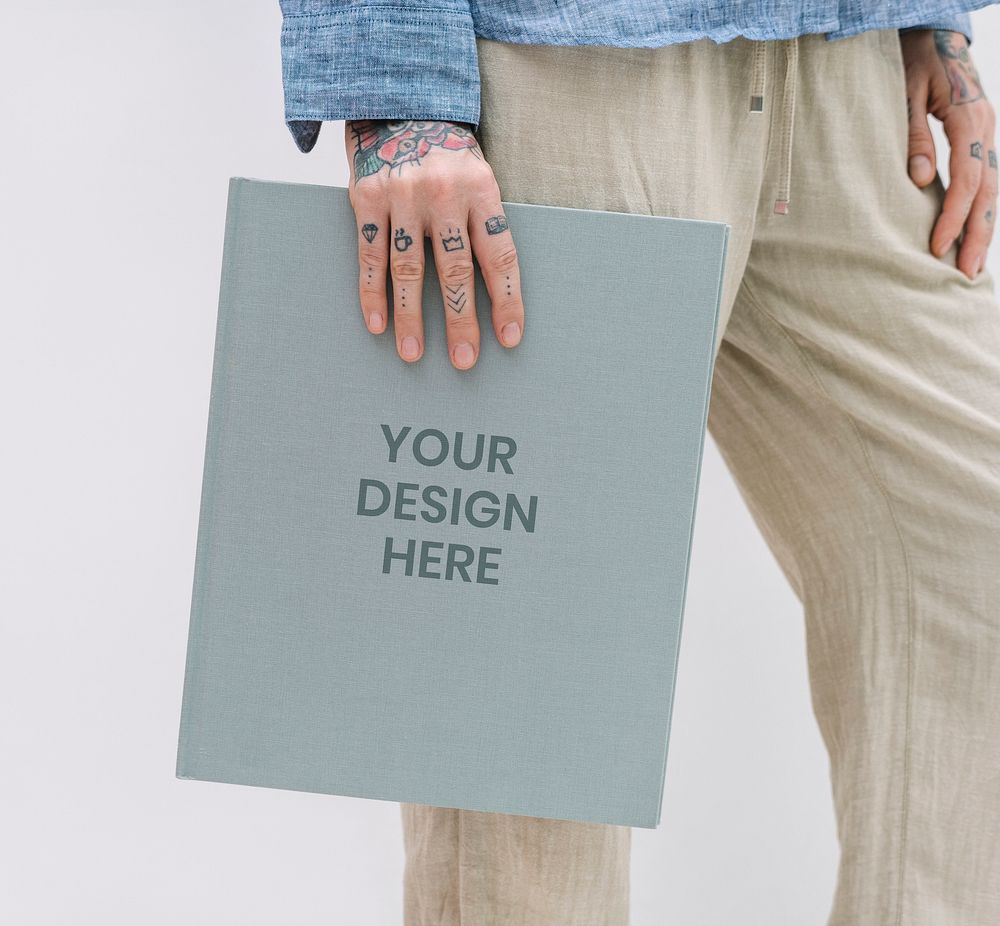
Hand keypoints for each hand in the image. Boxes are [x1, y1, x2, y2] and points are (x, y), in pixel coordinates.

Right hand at [345, 119, 524, 369]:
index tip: (509, 338)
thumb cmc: (447, 153)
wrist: (398, 99)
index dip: (506, 300)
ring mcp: (402, 195)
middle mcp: (443, 193)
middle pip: (455, 269)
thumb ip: (483, 222)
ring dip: (411, 317)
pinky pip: (370, 254)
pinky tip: (378, 324)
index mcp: (481, 189)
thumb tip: (496, 289)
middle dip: (460, 320)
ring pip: (408, 269)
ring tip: (413, 354)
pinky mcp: (366, 197)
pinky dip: (373, 292)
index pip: (499, 255)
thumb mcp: (478, 175)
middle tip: (464, 360)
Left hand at [901, 29, 996, 278]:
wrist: (931, 32)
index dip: (953, 216)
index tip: (935, 248)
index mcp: (969, 115)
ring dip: (982, 228)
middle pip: (989, 189)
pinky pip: (984, 180)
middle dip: (978, 234)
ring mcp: (986, 132)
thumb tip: (920, 182)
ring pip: (992, 188)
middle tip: (967, 275)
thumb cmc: (910, 59)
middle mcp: (985, 126)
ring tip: (972, 267)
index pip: (968, 177)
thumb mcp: (902, 93)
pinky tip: (969, 235)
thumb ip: (912, 136)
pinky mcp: (978, 138)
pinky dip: (979, 210)